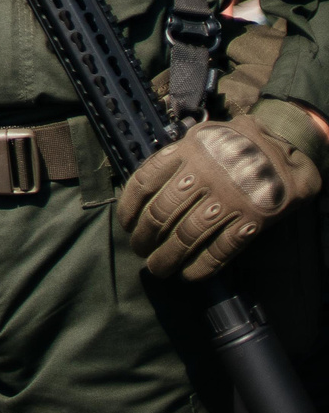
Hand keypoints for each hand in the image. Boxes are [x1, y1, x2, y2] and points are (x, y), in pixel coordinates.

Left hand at [119, 110, 322, 280]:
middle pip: (161, 215)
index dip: (129, 208)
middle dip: (145, 239)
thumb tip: (143, 190)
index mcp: (186, 153)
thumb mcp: (200, 138)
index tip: (126, 225)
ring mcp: (228, 199)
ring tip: (158, 269)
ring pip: (186, 236)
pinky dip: (203, 266)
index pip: (144, 184)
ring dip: (168, 257)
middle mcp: (202, 176)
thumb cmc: (235, 143)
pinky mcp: (252, 219)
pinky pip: (221, 249)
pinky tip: (190, 275)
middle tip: (140, 251)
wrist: (285, 145)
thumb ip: (173, 158)